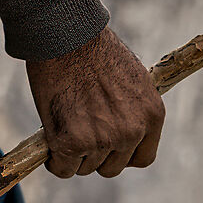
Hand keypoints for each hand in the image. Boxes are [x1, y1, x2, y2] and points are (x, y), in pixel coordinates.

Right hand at [24, 27, 165, 178]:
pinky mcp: (72, 143)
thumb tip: (120, 130)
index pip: (142, 158)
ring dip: (72, 154)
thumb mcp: (131, 79)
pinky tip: (51, 137)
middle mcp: (132, 131)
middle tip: (78, 131)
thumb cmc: (93, 49)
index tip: (107, 147)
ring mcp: (103, 140)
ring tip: (64, 122)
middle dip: (94, 155)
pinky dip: (53, 160)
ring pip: (84, 168)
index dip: (122, 155)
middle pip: (111, 167)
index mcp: (152, 115)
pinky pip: (62, 168)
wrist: (67, 34)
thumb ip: (131, 110)